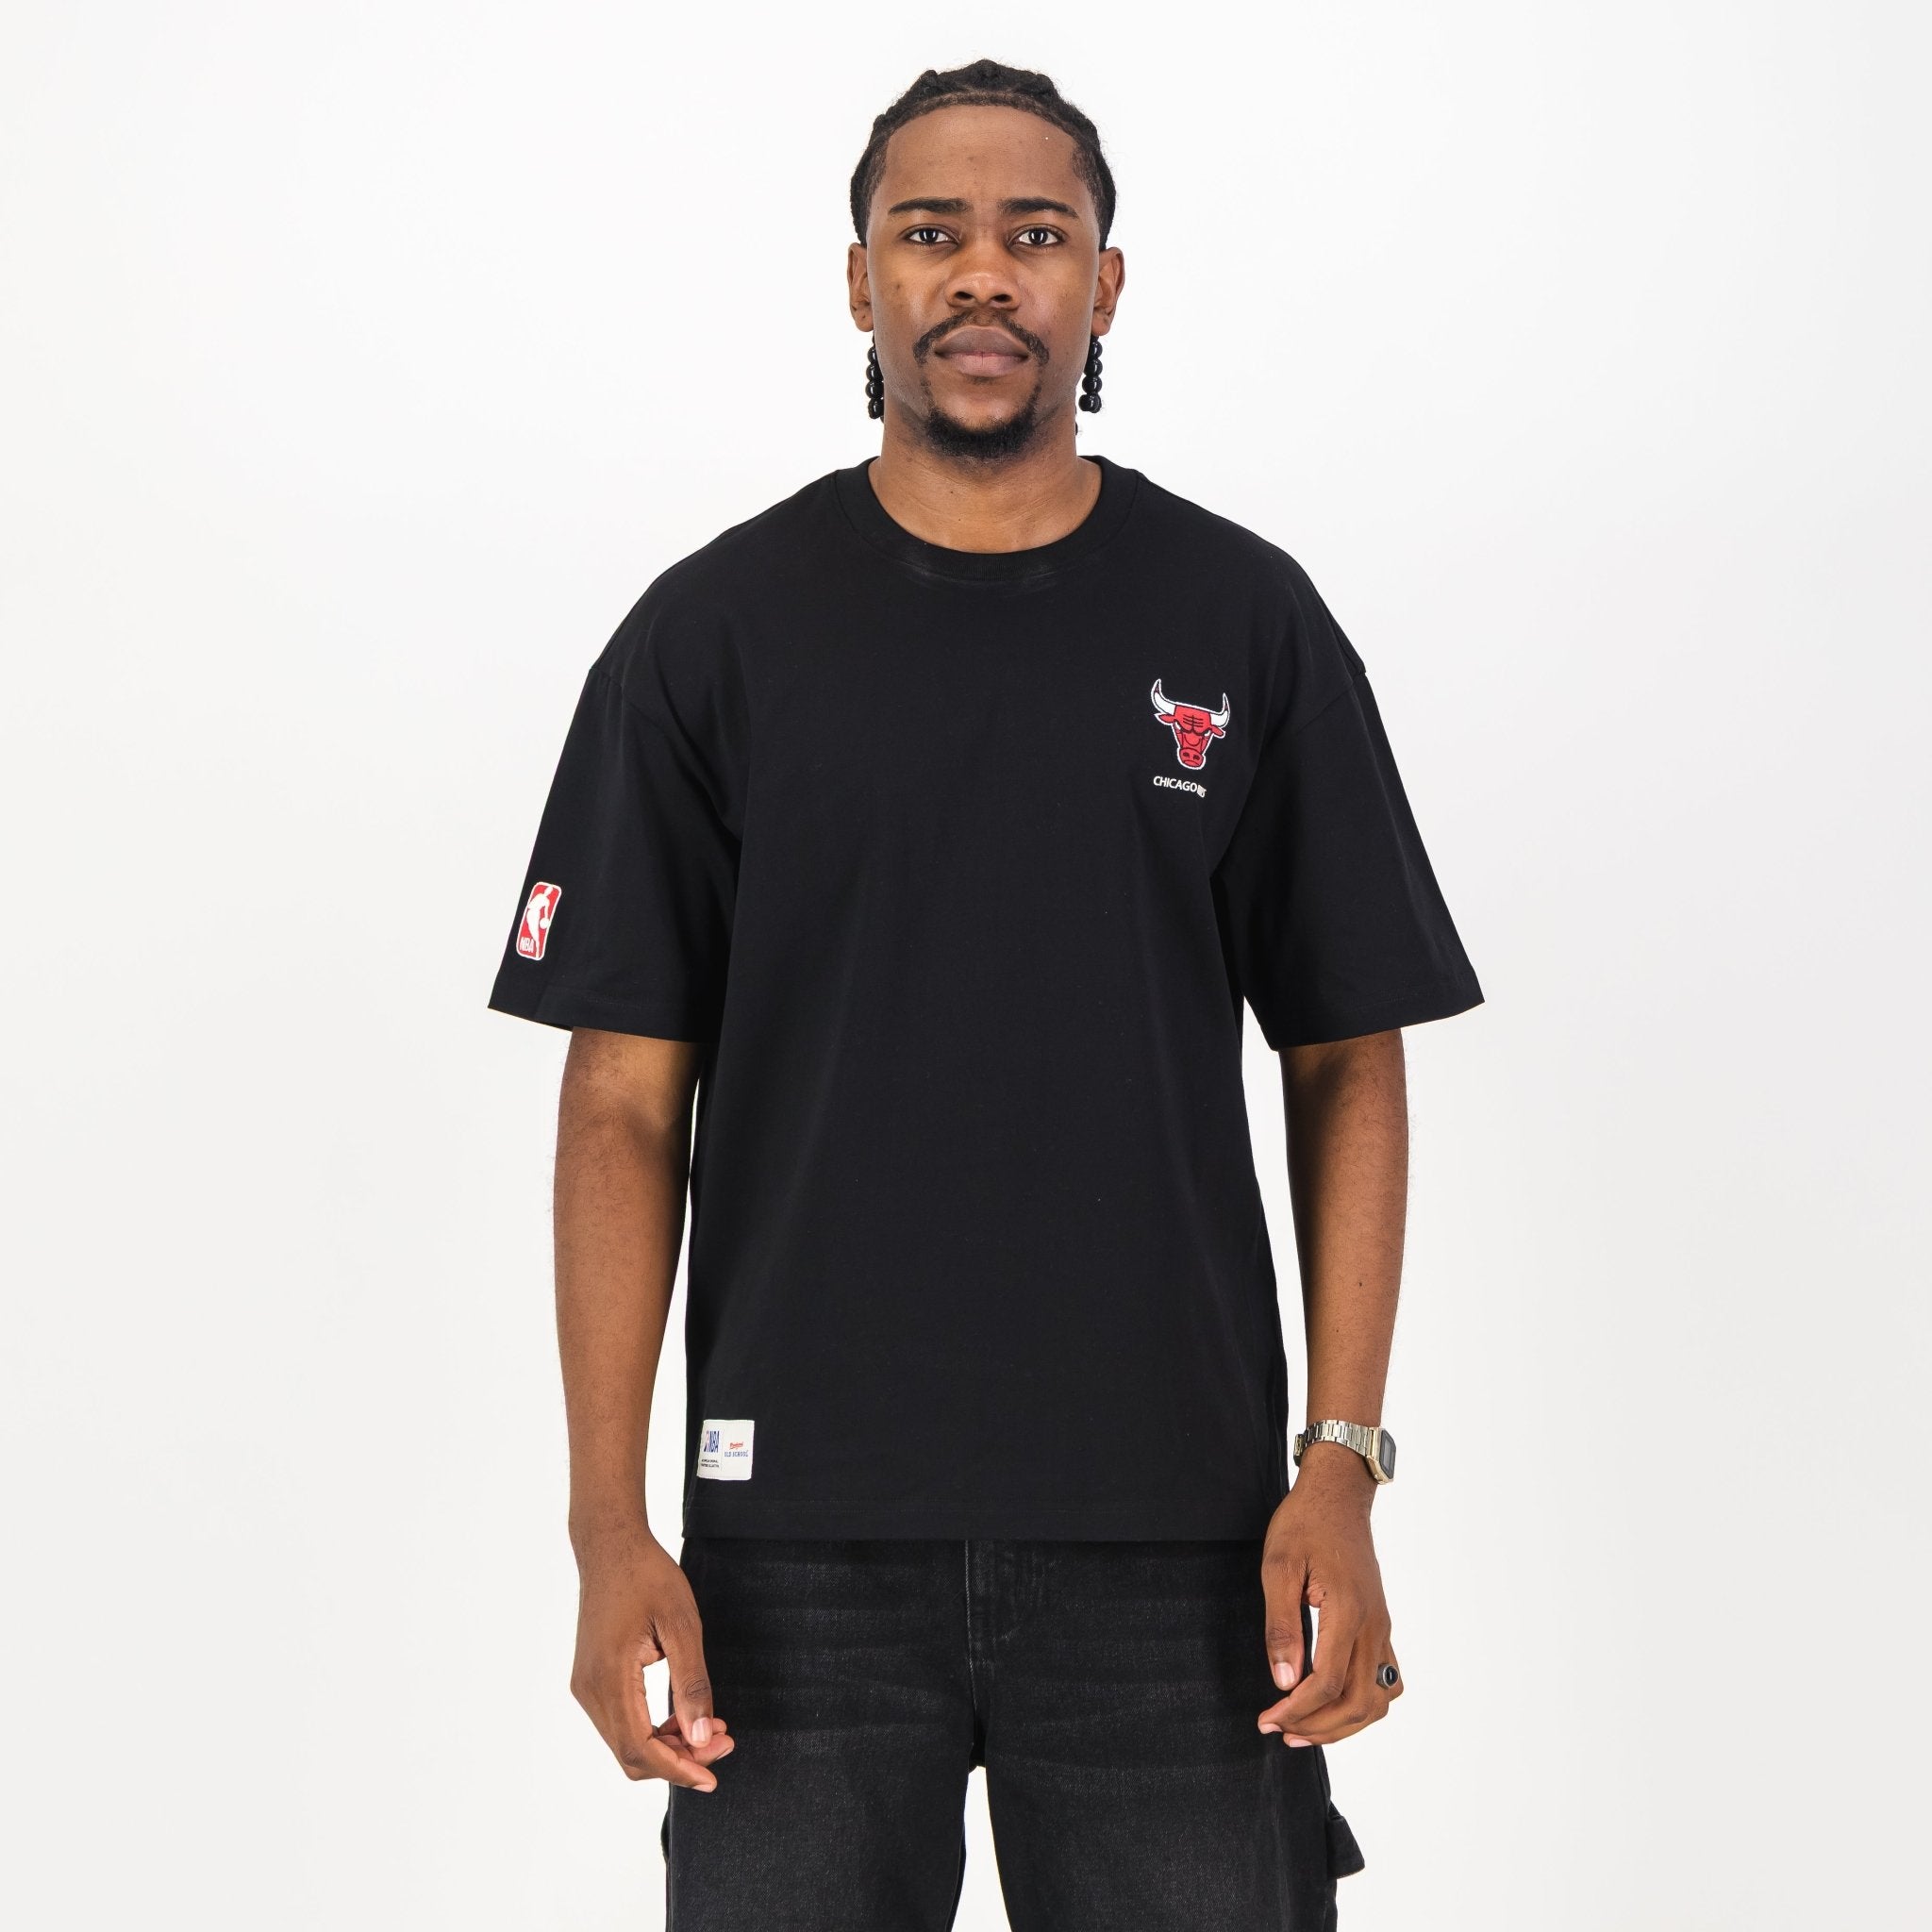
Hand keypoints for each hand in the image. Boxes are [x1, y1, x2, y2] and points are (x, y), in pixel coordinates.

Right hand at [569, 1519, 734, 1788]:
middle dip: (679, 1759)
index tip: (713, 1777)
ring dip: (668, 1745)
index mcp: (609, 1677)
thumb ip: (692, 1684)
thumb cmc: (649, 1576)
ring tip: (711, 1728)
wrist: (611, 1545)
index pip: (640, 1748)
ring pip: (626, 1741)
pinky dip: (652, 1728)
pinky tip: (684, 1716)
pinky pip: (620, 1721)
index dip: (678, 1770)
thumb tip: (700, 1739)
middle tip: (724, 1742)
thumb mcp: (682, 1625)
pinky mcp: (590, 1679)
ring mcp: (585, 1686)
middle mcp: (589, 1689)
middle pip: (631, 1753)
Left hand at [1256, 1446, 1403, 1747]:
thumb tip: (1284, 1681)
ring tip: (1305, 1728)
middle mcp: (1374, 1626)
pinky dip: (1364, 1704)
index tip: (1267, 1719)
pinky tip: (1333, 1703)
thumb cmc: (1305, 1524)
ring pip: (1380, 1698)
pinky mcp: (1381, 1625)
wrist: (1338, 1494)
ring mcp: (1382, 1628)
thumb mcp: (1278, 1567)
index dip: (1296, 1710)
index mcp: (1349, 1612)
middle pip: (1360, 1702)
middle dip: (1320, 1727)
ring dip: (1345, 1724)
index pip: (1329, 1683)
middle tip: (1280, 1731)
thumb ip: (1281, 1626)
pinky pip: (1386, 1680)